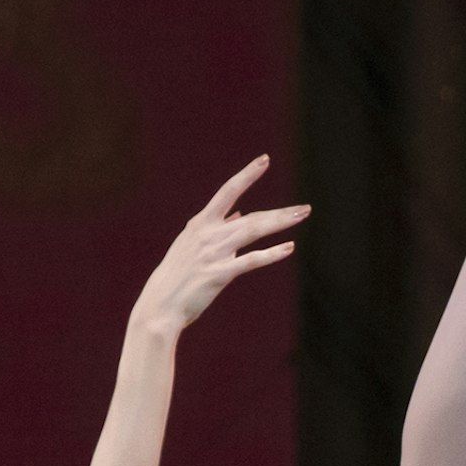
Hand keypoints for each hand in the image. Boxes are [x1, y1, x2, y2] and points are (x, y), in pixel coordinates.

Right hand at [127, 158, 303, 342]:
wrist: (160, 305)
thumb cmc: (177, 277)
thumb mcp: (192, 246)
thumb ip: (216, 229)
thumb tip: (238, 215)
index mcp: (200, 224)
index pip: (228, 192)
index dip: (247, 175)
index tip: (264, 160)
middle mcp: (208, 233)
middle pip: (251, 216)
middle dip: (280, 212)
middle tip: (305, 208)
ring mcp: (214, 253)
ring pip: (253, 231)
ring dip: (280, 223)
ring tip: (301, 217)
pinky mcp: (219, 274)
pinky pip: (250, 261)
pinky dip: (271, 254)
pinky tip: (288, 248)